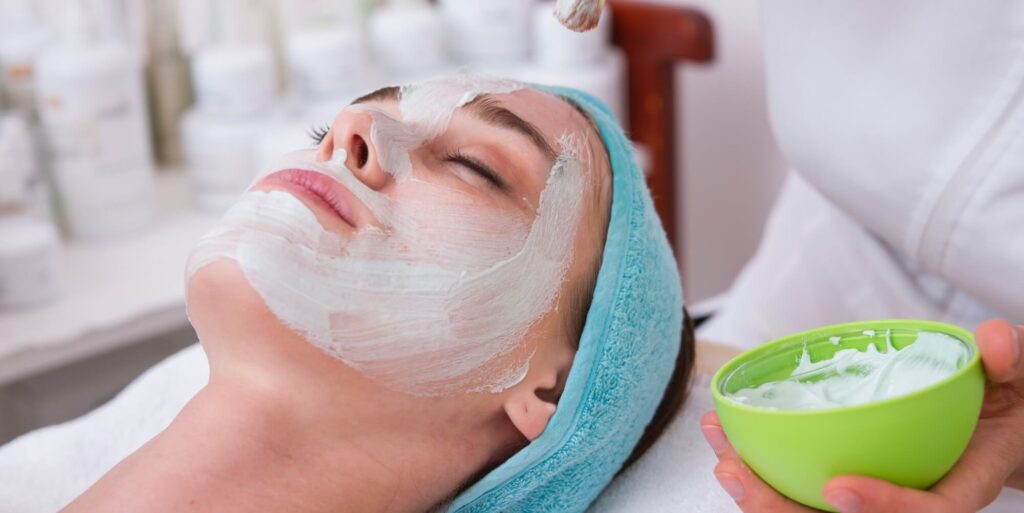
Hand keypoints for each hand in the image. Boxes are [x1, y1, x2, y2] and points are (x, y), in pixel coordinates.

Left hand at [700, 319, 1023, 511]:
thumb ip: (1009, 361)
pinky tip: (726, 439)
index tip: (836, 489)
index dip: (883, 507)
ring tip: (719, 455)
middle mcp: (912, 498)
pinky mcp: (849, 479)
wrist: (999, 415)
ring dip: (759, 489)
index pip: (926, 512)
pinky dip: (761, 465)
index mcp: (958, 487)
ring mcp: (876, 491)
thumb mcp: (1016, 377)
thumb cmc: (1005, 398)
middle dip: (784, 509)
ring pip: (812, 510)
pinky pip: (800, 485)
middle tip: (737, 475)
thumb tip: (994, 341)